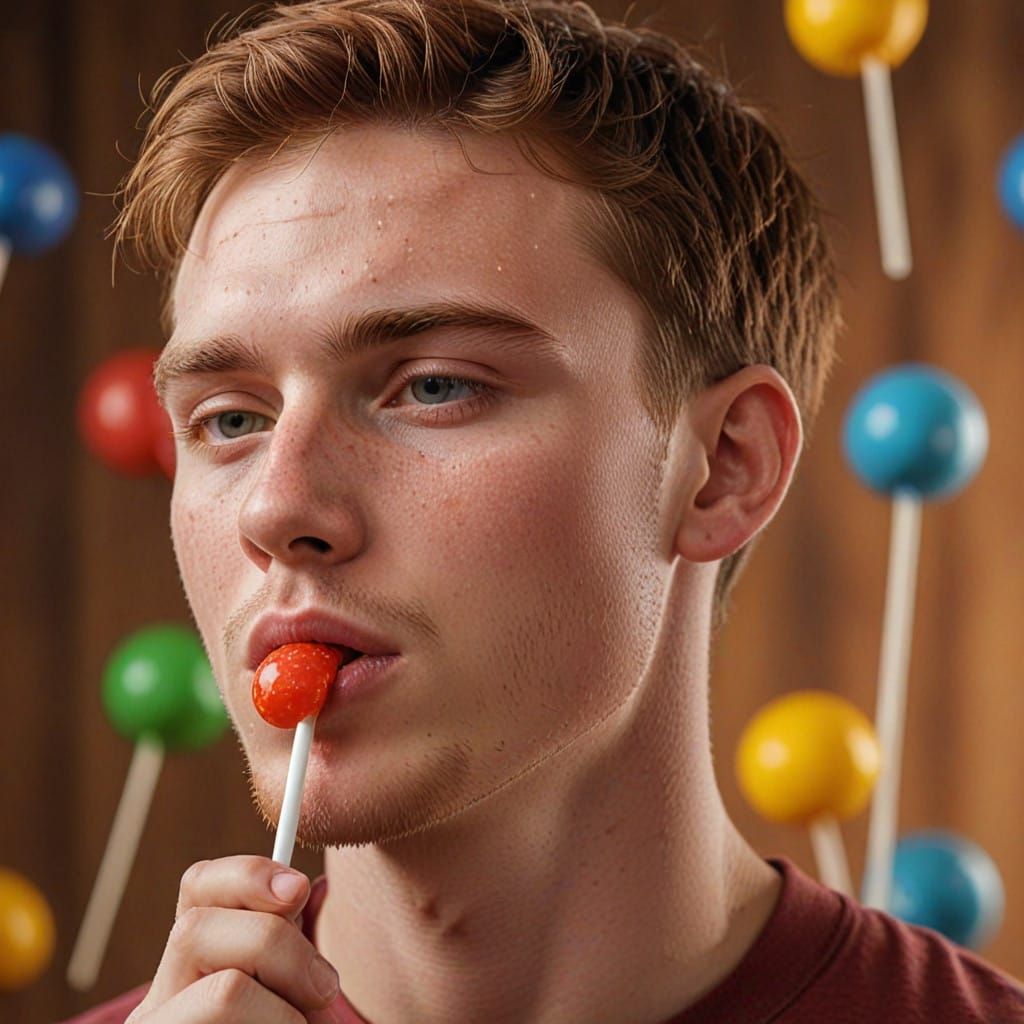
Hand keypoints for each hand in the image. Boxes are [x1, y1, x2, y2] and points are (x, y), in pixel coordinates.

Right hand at [126, 855, 341, 1021]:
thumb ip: (296, 950)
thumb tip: (316, 886)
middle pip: (197, 928)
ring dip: (287, 1010)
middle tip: (324, 989)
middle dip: (279, 947)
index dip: (248, 874)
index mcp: (191, 968)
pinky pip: (229, 1018)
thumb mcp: (297, 995)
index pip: (197, 886)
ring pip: (226, 991)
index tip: (299, 888)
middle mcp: (159, 999)